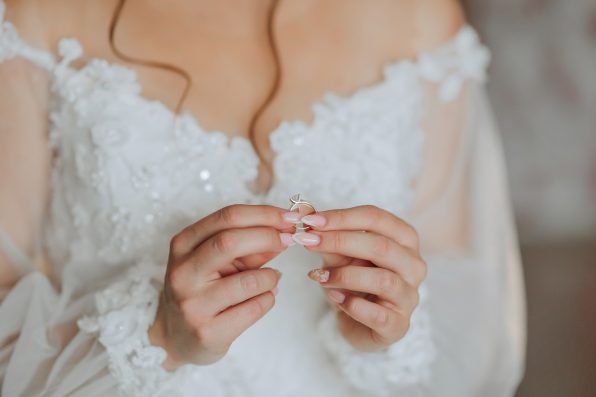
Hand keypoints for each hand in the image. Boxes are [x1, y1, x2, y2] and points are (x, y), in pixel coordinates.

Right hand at [149, 204, 297, 369]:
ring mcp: (193, 304)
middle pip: (230, 242)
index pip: (227, 217)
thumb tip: (285, 231)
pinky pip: (255, 308)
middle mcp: (183, 272)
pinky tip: (263, 297)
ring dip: (271, 276)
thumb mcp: (219, 261)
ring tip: (271, 279)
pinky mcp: (208, 332)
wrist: (176, 338)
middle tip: (290, 240)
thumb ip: (249, 246)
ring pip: (249, 281)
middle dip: (269, 237)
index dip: (263, 214)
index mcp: (183, 244)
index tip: (289, 217)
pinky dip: (269, 298)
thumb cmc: (203, 291)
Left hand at [293, 205, 426, 351]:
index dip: (341, 217)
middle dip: (339, 241)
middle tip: (307, 242)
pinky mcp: (399, 325)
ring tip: (319, 277)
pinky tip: (335, 299)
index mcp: (404, 239)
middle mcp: (414, 265)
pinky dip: (352, 305)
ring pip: (382, 279)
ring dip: (344, 275)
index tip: (309, 220)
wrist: (360, 322)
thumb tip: (304, 209)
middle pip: (380, 245)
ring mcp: (409, 296)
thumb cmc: (354, 281)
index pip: (376, 218)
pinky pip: (378, 314)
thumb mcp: (338, 254)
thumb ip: (326, 233)